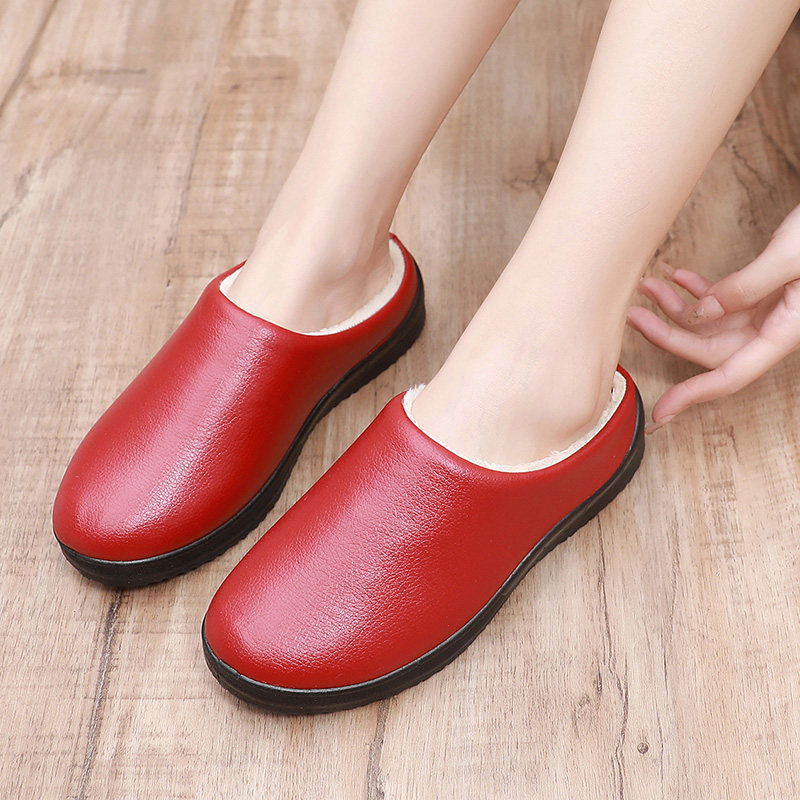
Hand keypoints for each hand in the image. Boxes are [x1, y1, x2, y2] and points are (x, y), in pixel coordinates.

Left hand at [626, 204, 799, 430]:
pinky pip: (723, 301)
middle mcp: (773, 328)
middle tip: (632, 315)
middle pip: (709, 348)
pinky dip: (697, 290)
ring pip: (710, 323)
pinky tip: (677, 277)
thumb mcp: (791, 256)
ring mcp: (768, 310)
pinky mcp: (764, 292)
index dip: (693, 396)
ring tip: (648, 286)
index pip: (730, 376)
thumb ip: (746, 286)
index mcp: (785, 331)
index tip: (661, 412)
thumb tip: (702, 311)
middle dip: (667, 334)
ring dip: (676, 308)